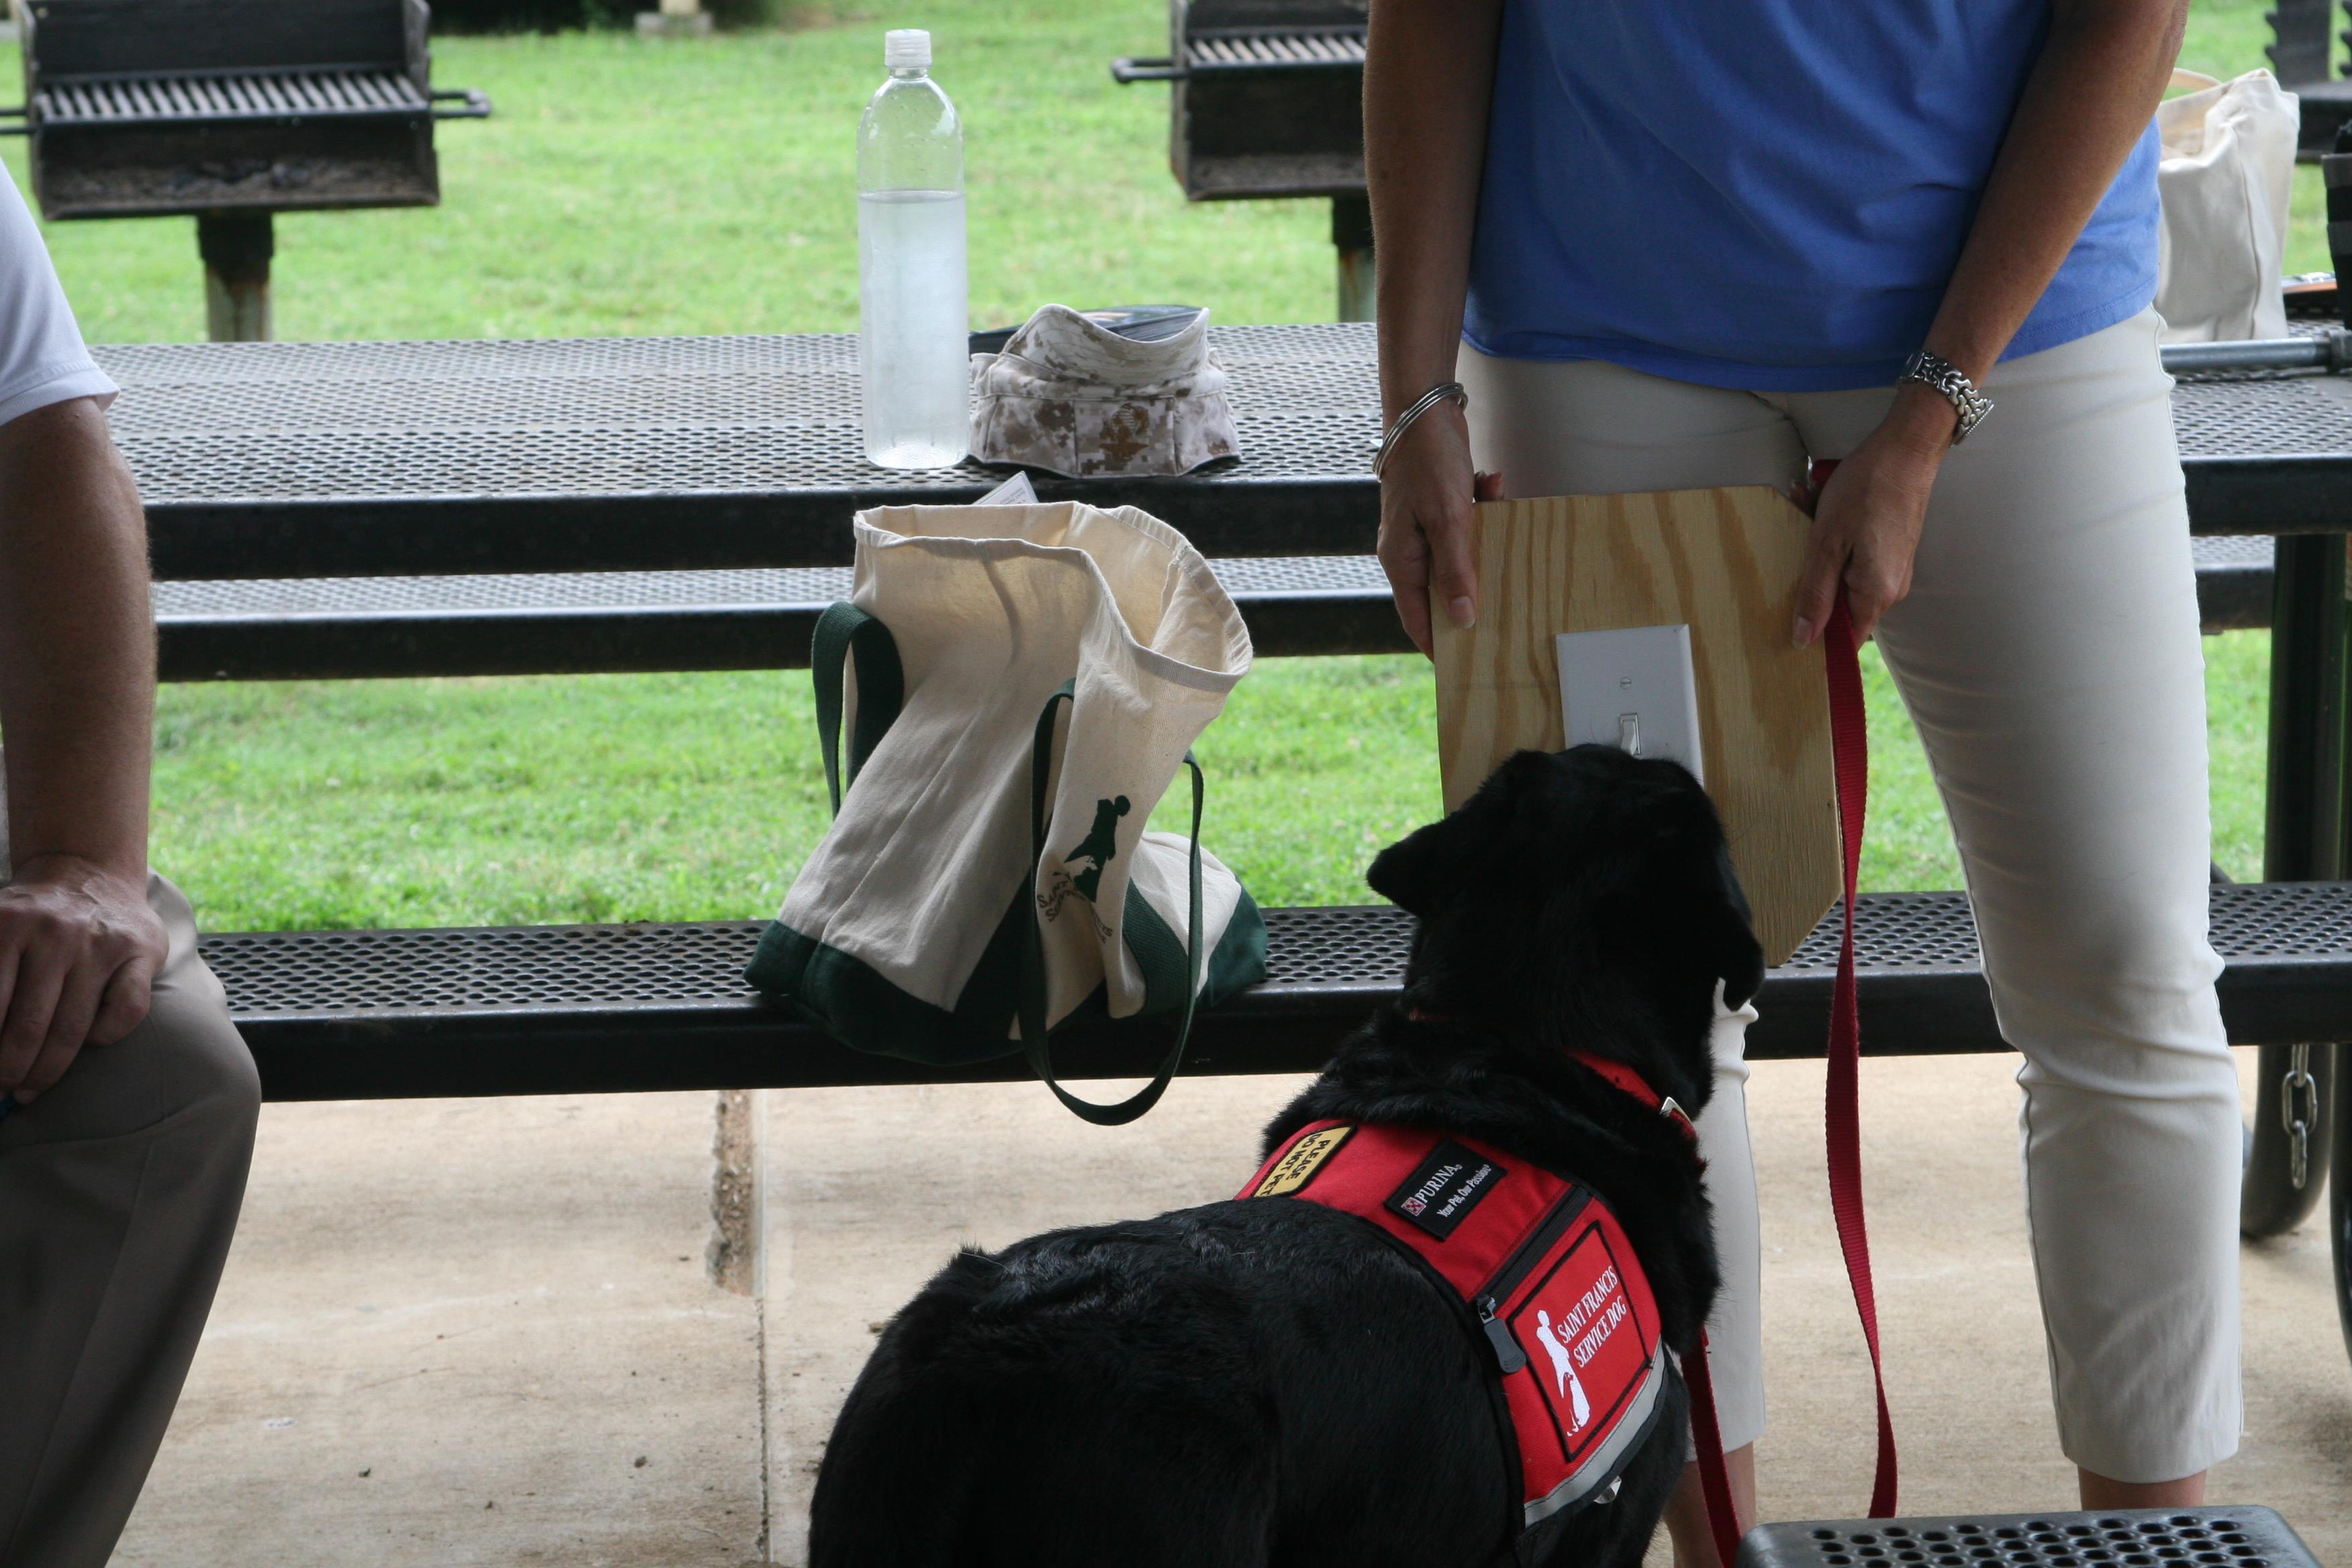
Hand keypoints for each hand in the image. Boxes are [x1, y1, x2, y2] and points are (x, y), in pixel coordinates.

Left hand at [0, 853, 164, 1103]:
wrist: (87, 874)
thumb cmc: (31, 919)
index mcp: (8, 925)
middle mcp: (56, 932)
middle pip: (29, 1025)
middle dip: (10, 1069)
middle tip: (2, 1090)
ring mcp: (102, 942)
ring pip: (74, 1027)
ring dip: (48, 1069)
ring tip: (31, 1087)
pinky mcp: (140, 951)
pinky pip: (125, 1011)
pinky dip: (105, 1035)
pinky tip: (89, 1041)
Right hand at [1375, 401, 1504, 656]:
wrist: (1423, 409)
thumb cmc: (1428, 464)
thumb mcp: (1448, 520)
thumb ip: (1456, 571)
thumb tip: (1465, 618)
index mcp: (1402, 561)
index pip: (1417, 619)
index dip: (1439, 646)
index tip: (1464, 668)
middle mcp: (1411, 551)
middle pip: (1443, 591)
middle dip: (1473, 595)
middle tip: (1504, 615)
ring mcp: (1427, 530)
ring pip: (1463, 555)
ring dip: (1486, 542)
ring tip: (1500, 515)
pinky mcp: (1444, 509)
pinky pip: (1471, 525)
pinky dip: (1487, 510)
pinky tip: (1493, 486)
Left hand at [1790, 384, 1953, 646]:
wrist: (1906, 448)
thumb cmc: (1867, 490)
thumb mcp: (1827, 544)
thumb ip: (1815, 595)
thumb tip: (1803, 639)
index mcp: (1877, 593)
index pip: (1846, 638)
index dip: (1818, 639)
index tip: (1787, 628)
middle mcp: (1891, 586)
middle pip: (1841, 604)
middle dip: (1812, 577)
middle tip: (1795, 543)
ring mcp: (1892, 566)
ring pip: (1842, 572)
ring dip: (1819, 548)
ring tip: (1808, 507)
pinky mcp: (1889, 547)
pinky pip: (1852, 553)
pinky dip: (1833, 534)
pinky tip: (1818, 503)